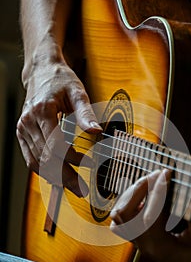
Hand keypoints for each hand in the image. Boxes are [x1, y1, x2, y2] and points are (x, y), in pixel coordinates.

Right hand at [17, 57, 101, 196]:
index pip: (56, 145)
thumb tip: (97, 131)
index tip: (89, 164)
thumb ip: (85, 113)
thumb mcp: (77, 92)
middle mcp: (28, 123)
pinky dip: (43, 170)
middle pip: (46, 159)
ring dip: (55, 177)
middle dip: (65, 176)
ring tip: (72, 186)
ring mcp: (23, 129)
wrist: (41, 72)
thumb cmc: (60, 80)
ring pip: (37, 162)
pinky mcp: (22, 133)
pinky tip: (56, 178)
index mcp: (42, 112)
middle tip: (81, 190)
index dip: (73, 159)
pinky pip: (30, 158)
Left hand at [110, 169, 190, 261]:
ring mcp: (141, 245)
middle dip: (140, 189)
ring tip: (151, 185)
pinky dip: (131, 206)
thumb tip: (181, 184)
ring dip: (133, 197)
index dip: (157, 189)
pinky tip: (147, 200)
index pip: (148, 213)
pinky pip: (124, 223)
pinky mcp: (143, 242)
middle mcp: (145, 246)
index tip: (167, 173)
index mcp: (160, 247)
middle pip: (125, 213)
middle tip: (158, 175)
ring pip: (119, 218)